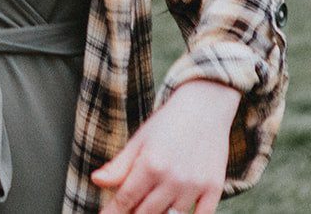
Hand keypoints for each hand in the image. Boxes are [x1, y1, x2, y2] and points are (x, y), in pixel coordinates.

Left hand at [92, 79, 239, 213]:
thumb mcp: (139, 141)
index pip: (126, 199)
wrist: (205, 107)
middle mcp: (173, 178)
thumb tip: (96, 181)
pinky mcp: (214, 188)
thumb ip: (118, 165)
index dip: (113, 212)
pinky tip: (174, 212)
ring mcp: (195, 185)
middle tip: (128, 210)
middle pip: (146, 213)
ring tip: (150, 207)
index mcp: (150, 164)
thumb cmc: (168, 123)